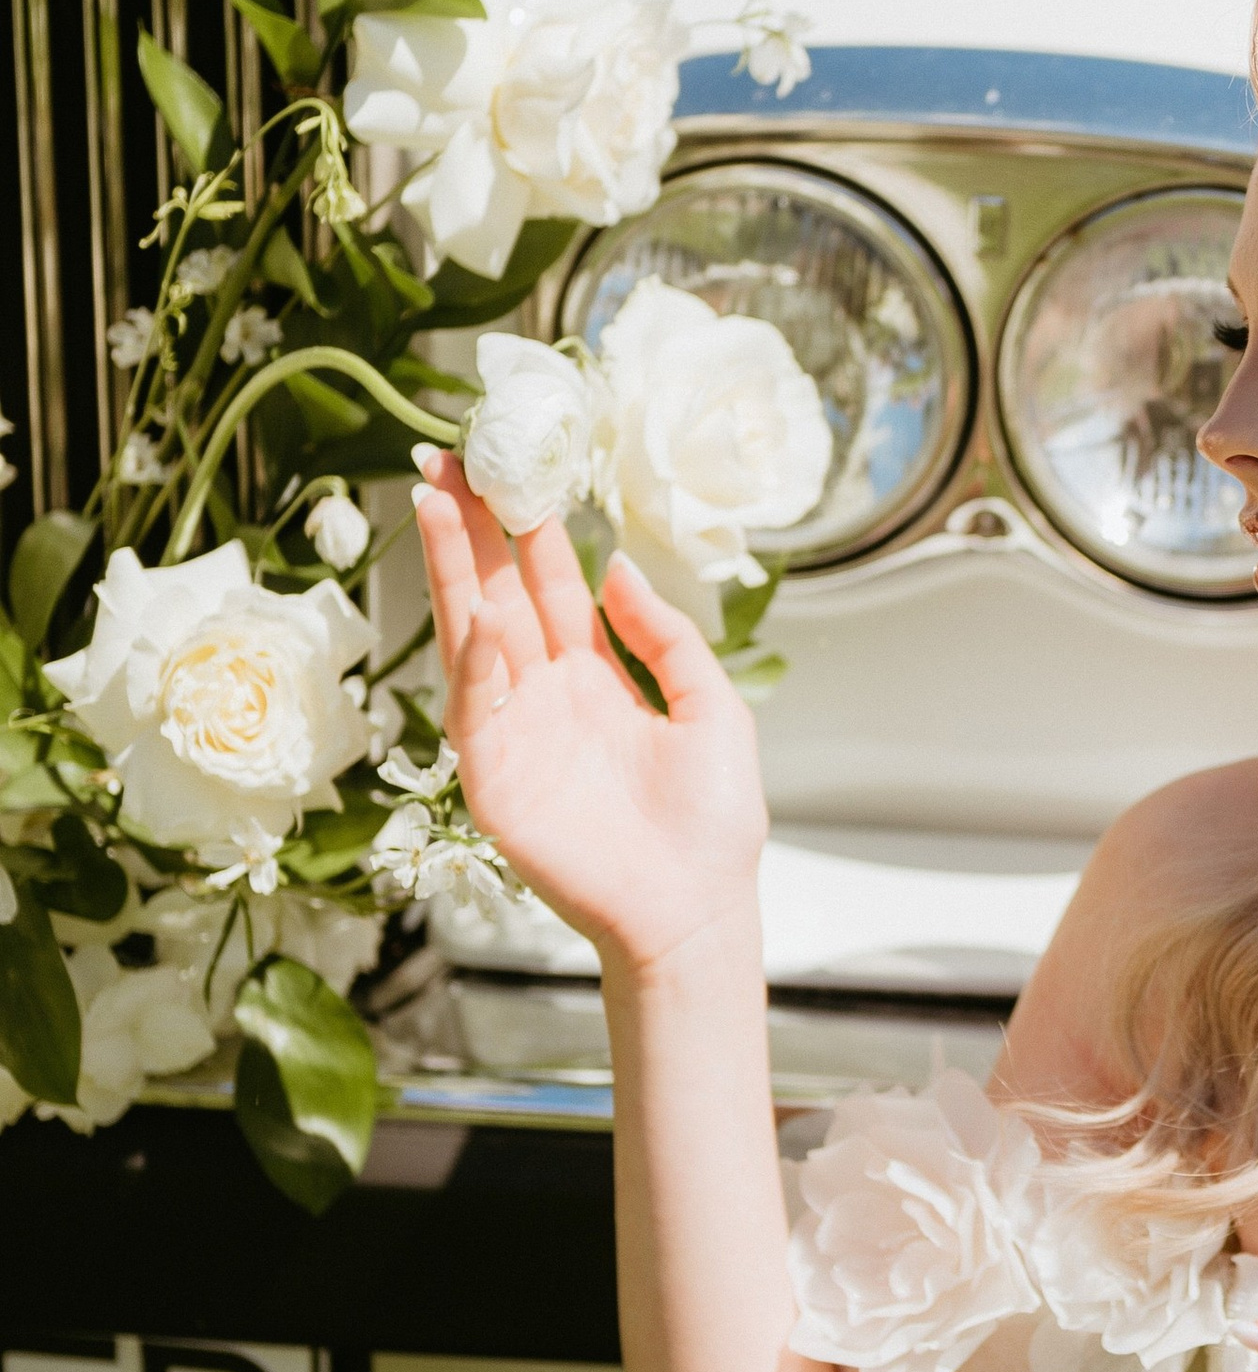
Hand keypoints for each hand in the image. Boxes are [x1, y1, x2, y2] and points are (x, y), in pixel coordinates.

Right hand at [412, 455, 767, 974]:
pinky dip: (476, 663)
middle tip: (449, 460)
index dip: (529, 530)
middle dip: (473, 530)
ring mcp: (516, 735)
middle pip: (500, 595)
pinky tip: (481, 613)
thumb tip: (619, 570)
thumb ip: (668, 637)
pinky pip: (477, 711)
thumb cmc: (711, 824)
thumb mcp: (712, 708)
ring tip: (433, 504)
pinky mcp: (497, 783)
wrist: (696, 911)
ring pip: (474, 637)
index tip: (511, 469)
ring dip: (454, 574)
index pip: (551, 586)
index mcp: (595, 676)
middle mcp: (546, 695)